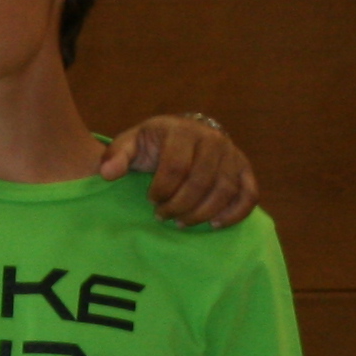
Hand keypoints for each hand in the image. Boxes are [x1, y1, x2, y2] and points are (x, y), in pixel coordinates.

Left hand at [107, 115, 257, 227]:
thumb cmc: (154, 144)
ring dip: (201, 214)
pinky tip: (213, 224)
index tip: (150, 200)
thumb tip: (107, 174)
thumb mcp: (131, 143)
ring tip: (182, 223)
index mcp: (183, 131)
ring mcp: (232, 154)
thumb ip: (116, 156)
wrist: (183, 136)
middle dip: (178, 206)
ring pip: (224, 191)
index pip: (175, 167)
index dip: (161, 191)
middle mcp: (213, 139)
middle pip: (200, 182)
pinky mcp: (244, 169)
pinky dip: (234, 213)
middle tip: (163, 216)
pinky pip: (249, 195)